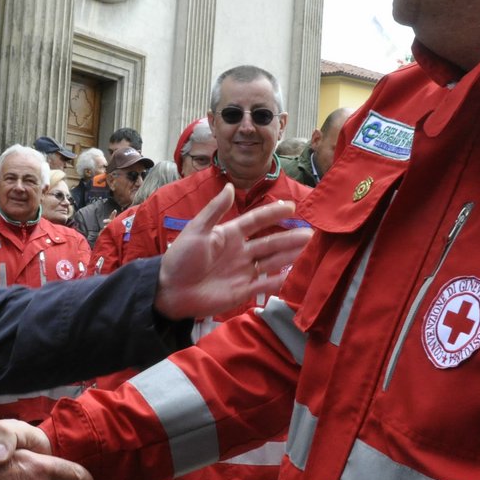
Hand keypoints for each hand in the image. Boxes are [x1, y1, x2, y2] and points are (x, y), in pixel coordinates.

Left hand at [154, 185, 310, 320]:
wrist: (169, 290)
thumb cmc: (180, 258)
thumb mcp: (196, 230)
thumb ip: (214, 210)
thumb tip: (231, 187)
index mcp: (229, 234)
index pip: (256, 221)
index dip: (273, 213)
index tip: (291, 207)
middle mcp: (240, 252)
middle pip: (270, 243)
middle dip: (290, 238)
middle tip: (310, 234)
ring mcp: (242, 272)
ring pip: (271, 262)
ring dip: (289, 257)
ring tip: (309, 251)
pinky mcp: (241, 292)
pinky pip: (264, 285)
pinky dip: (279, 281)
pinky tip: (293, 275)